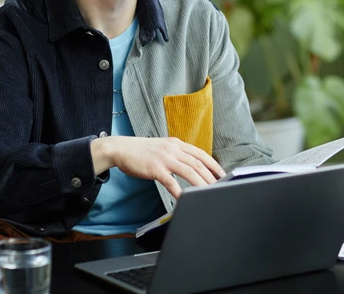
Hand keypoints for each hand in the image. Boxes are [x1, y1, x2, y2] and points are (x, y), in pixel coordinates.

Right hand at [91, 136, 225, 197]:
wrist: (121, 148)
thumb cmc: (142, 151)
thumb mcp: (163, 148)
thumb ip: (177, 154)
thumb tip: (191, 166)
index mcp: (177, 144)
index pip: (201, 154)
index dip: (213, 164)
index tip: (222, 174)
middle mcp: (173, 149)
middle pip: (198, 164)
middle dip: (211, 177)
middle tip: (219, 187)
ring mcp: (165, 158)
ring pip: (189, 171)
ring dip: (200, 184)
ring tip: (208, 193)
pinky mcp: (155, 169)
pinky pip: (171, 182)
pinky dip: (179, 191)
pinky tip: (185, 198)